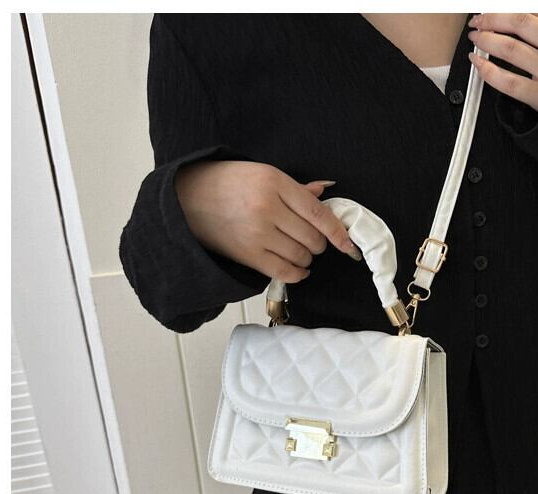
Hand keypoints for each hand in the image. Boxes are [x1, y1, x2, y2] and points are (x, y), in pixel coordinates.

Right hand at [174, 160, 361, 283]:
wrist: (188, 199)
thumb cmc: (229, 183)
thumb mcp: (263, 174)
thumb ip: (296, 189)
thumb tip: (326, 191)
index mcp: (275, 182)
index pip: (318, 212)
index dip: (338, 232)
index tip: (349, 244)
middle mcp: (268, 208)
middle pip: (313, 238)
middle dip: (319, 243)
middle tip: (311, 239)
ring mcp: (258, 234)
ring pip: (302, 256)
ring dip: (307, 258)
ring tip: (298, 250)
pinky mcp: (248, 255)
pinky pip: (285, 272)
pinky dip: (298, 274)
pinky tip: (298, 269)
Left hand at [467, 13, 537, 113]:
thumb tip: (513, 12)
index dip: (509, 5)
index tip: (492, 6)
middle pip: (520, 22)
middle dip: (493, 18)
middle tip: (478, 21)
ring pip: (512, 48)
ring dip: (487, 40)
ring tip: (476, 38)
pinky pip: (509, 82)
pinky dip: (488, 71)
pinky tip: (478, 63)